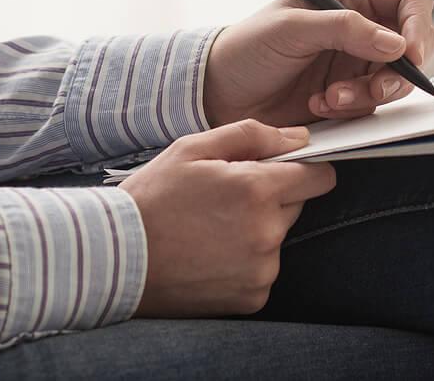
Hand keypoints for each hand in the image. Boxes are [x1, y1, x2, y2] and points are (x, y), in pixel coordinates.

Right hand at [120, 119, 336, 315]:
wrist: (114, 259)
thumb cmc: (152, 198)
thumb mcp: (193, 149)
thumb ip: (252, 135)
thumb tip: (299, 137)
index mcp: (256, 190)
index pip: (318, 177)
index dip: (302, 168)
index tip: (282, 170)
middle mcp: (266, 233)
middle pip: (296, 205)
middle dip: (270, 197)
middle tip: (224, 199)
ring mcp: (261, 270)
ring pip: (278, 238)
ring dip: (257, 230)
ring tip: (210, 229)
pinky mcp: (251, 298)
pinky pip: (263, 270)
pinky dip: (245, 262)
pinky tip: (210, 255)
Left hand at [202, 0, 433, 127]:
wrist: (219, 94)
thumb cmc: (248, 47)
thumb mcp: (292, 28)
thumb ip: (345, 29)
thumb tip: (397, 44)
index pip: (409, 0)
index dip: (419, 24)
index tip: (411, 52)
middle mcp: (361, 27)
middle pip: (414, 44)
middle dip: (400, 70)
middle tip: (376, 87)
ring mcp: (357, 63)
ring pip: (396, 80)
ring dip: (369, 93)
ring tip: (331, 97)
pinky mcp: (350, 96)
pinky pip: (373, 106)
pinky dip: (351, 109)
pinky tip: (319, 105)